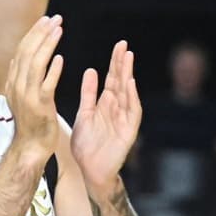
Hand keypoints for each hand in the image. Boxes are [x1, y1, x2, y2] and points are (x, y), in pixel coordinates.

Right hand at [4, 15, 65, 164]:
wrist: (30, 146)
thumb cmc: (31, 121)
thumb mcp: (21, 96)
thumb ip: (20, 77)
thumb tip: (19, 59)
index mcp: (12, 81)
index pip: (21, 50)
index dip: (33, 33)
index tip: (45, 20)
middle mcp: (16, 85)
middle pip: (27, 52)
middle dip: (41, 33)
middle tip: (55, 18)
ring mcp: (26, 95)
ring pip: (35, 63)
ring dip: (47, 44)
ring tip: (59, 30)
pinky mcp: (39, 105)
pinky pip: (46, 83)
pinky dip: (52, 70)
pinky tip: (60, 59)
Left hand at [71, 40, 141, 190]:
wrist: (90, 171)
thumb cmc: (86, 145)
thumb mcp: (84, 115)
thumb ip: (88, 94)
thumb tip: (91, 70)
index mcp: (105, 104)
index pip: (112, 79)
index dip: (115, 63)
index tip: (118, 46)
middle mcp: (117, 109)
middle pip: (121, 82)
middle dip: (122, 64)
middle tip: (124, 44)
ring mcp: (124, 119)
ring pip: (127, 93)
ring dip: (128, 76)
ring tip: (128, 58)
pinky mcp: (128, 131)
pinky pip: (131, 111)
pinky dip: (131, 97)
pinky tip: (129, 84)